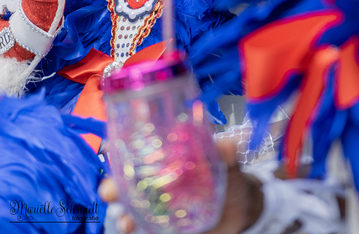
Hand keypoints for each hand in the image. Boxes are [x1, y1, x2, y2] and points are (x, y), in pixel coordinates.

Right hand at [98, 139, 263, 233]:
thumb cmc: (229, 179)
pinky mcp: (163, 225)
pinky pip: (144, 227)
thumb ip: (227, 156)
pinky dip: (133, 228)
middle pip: (127, 180)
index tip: (110, 148)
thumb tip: (227, 144)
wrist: (239, 210)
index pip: (138, 149)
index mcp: (169, 158)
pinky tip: (131, 231)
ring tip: (125, 222)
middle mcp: (158, 180)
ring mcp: (159, 204)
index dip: (121, 148)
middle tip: (109, 191)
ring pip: (130, 207)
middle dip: (113, 184)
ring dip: (122, 213)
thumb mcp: (229, 165)